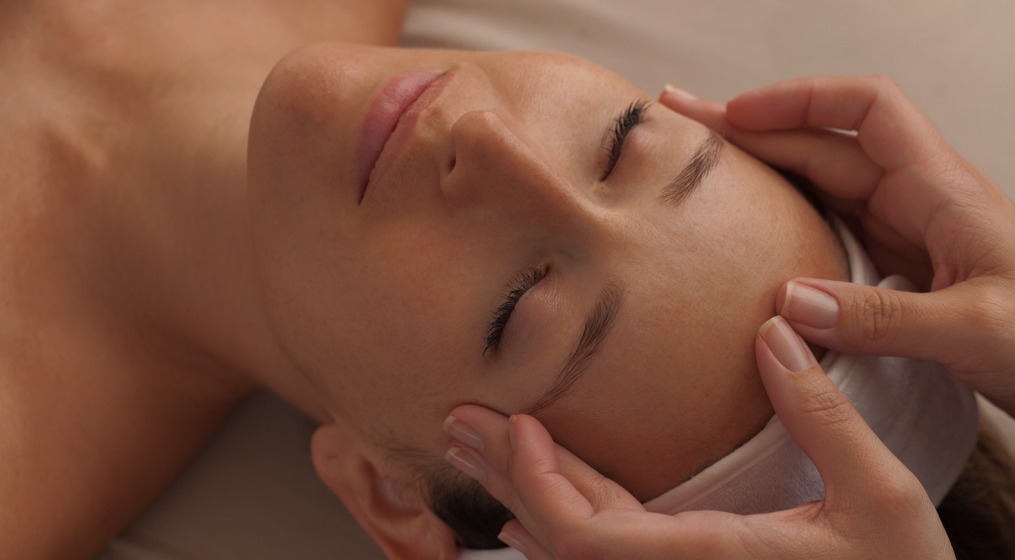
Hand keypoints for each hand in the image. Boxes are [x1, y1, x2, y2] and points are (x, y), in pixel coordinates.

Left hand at [443, 317, 953, 558]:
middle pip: (562, 540)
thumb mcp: (880, 499)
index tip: (517, 426)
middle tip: (459, 422)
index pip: (585, 538)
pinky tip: (529, 513)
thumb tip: (775, 332)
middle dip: (507, 475)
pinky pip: (604, 554)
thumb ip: (823, 417)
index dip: (538, 484)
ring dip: (523, 493)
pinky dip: (560, 524)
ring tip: (478, 447)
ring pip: (577, 547)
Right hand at [660, 77, 1014, 415]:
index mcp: (941, 190)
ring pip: (819, 185)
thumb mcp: (977, 328)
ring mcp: (903, 234)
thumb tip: (788, 303)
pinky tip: (746, 229)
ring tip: (700, 166)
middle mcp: (917, 201)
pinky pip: (825, 230)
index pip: (868, 109)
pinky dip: (779, 221)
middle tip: (684, 127)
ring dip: (760, 169)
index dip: (800, 99)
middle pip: (824, 144)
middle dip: (752, 128)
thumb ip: (884, 318)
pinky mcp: (893, 270)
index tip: (737, 114)